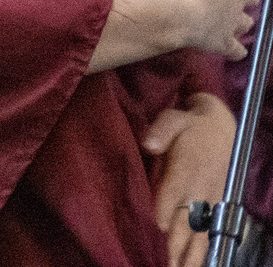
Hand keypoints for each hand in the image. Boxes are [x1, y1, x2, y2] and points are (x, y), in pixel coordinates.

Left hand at [145, 92, 234, 266]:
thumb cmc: (189, 125)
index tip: (159, 224)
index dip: (166, 207)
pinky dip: (204, 247)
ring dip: (191, 251)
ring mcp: (211, 197)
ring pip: (201, 228)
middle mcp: (201, 185)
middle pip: (188, 216)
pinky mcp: (218, 204)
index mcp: (188, 165)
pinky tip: (195, 263)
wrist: (221, 127)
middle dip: (178, 239)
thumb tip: (148, 144)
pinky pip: (211, 230)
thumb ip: (161, 130)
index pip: (175, 189)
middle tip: (168, 261)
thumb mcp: (173, 118)